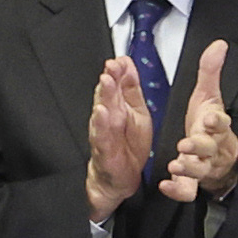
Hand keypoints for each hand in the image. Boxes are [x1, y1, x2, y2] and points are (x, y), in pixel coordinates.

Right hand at [82, 49, 154, 216]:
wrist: (118, 177)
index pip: (116, 85)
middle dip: (110, 80)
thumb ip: (131, 88)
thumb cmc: (127, 145)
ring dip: (103, 98)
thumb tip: (127, 63)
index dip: (117, 72)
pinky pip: (101, 137)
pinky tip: (101, 114)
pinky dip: (100, 126)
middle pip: (108, 96)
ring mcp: (104, 134)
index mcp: (117, 107)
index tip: (120, 59)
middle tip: (111, 66)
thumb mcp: (137, 111)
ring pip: (103, 114)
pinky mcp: (104, 151)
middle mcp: (108, 119)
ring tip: (106, 83)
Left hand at [156, 41, 237, 203]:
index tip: (209, 119)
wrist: (217, 157)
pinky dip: (177, 190)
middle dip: (199, 146)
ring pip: (199, 169)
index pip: (221, 123)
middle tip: (186, 144)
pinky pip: (187, 190)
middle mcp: (210, 147)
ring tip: (175, 163)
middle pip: (209, 148)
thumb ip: (211, 72)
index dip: (217, 122)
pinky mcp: (191, 182)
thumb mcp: (209, 97)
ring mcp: (202, 166)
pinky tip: (165, 185)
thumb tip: (219, 44)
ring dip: (188, 167)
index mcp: (215, 126)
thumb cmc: (209, 125)